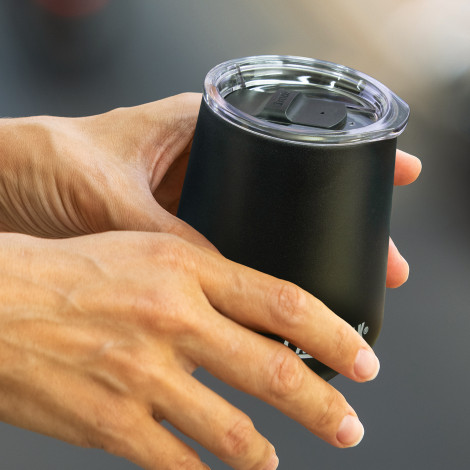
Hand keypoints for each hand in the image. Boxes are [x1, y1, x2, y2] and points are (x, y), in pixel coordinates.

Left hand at [0, 94, 420, 285]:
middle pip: (289, 191)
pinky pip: (229, 262)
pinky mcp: (178, 242)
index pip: (287, 134)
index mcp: (197, 131)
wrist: (2, 192)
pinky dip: (256, 282)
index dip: (344, 152)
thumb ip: (163, 234)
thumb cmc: (41, 164)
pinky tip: (278, 306)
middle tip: (380, 254)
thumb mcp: (107, 192)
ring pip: (265, 231)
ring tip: (349, 286)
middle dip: (339, 219)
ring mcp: (195, 207)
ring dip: (304, 255)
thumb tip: (217, 276)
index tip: (392, 170)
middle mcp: (204, 168)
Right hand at [0, 230, 381, 468]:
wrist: (0, 302)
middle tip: (349, 423)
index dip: (334, 333)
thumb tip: (252, 314)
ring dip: (265, 450)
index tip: (362, 357)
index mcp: (186, 267)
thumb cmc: (73, 271)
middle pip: (272, 370)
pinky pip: (180, 462)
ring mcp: (145, 375)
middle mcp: (174, 319)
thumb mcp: (148, 252)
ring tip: (277, 456)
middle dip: (322, 404)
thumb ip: (203, 281)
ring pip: (233, 429)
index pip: (283, 302)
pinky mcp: (113, 423)